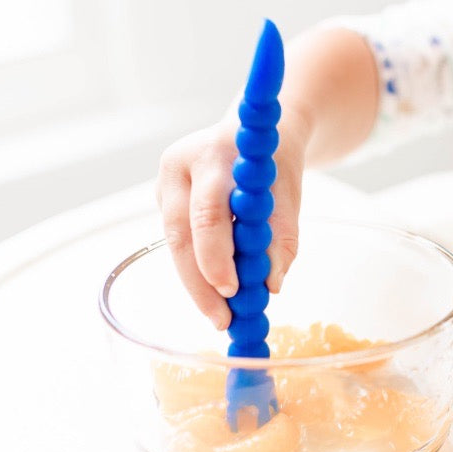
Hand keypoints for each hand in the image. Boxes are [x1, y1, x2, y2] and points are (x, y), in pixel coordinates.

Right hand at [156, 113, 307, 328]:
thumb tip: (272, 283)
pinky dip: (197, 268)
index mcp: (214, 153)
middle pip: (181, 233)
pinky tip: (215, 292)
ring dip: (197, 283)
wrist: (254, 131)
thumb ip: (282, 233)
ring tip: (222, 316)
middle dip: (201, 283)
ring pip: (174, 243)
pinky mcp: (164, 199)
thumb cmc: (273, 161)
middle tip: (223, 320)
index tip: (233, 290)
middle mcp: (180, 165)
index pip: (208, 211)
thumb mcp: (288, 190)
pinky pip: (178, 240)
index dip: (217, 255)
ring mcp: (166, 182)